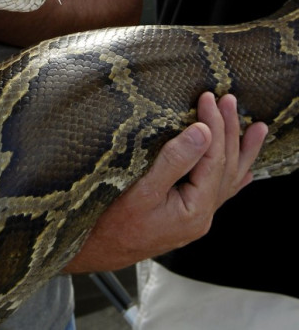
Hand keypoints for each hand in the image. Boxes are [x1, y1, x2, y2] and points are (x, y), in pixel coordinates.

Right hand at [65, 92, 267, 272]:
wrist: (94, 253)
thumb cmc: (109, 224)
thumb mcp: (140, 190)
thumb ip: (173, 162)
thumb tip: (203, 133)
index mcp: (194, 209)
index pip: (214, 158)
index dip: (213, 125)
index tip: (208, 98)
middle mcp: (201, 216)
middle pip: (226, 167)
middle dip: (229, 131)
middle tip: (230, 100)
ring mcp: (195, 219)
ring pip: (227, 180)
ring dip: (241, 151)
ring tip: (257, 129)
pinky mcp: (184, 218)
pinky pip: (217, 193)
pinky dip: (231, 177)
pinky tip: (243, 173)